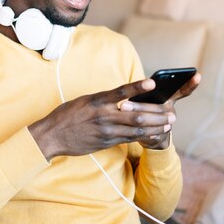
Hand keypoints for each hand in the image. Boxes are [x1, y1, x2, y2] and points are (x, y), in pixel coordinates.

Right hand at [28, 73, 199, 160]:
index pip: (120, 91)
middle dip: (156, 114)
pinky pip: (129, 138)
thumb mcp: (84, 101)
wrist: (52, 136)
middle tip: (171, 113)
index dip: (137, 86)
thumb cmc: (68, 115)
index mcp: (97, 100)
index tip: (152, 82)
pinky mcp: (106, 142)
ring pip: (136, 128)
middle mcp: (103, 115)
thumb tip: (124, 98)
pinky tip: (154, 133)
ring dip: (155, 126)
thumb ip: (104, 100)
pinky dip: (143, 135)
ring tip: (168, 124)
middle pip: (135, 114)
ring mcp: (106, 130)